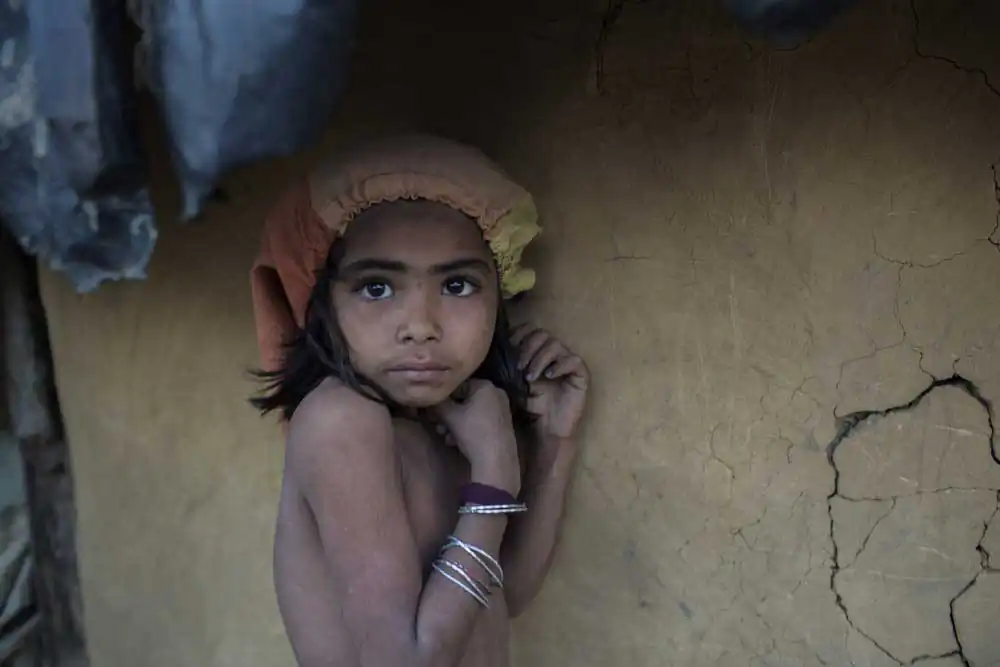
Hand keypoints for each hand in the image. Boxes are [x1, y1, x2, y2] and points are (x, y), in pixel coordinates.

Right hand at [433, 380, 520, 492]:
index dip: (442, 399)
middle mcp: (496, 394)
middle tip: (435, 424)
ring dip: (454, 423)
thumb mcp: (451, 417)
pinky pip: (479, 421)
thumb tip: (428, 399)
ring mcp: (501, 410)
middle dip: (447, 414)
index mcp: (486, 386)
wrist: (496, 460)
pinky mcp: (501, 425)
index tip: (431, 411)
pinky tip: (454, 441)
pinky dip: (466, 428)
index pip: (457, 386)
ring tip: (444, 435)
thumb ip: (438, 404)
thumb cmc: (473, 432)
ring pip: (470, 413)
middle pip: (464, 400)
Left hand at [511, 325, 589, 439]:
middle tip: (518, 367)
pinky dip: (560, 365)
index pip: (529, 329)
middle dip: (527, 347)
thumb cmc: (527, 406)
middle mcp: (552, 353)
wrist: (546, 429)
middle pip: (541, 333)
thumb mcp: (511, 382)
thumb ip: (505, 364)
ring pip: (555, 344)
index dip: (518, 335)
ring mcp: (567, 362)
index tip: (508, 350)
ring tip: (530, 377)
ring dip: (540, 358)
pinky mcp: (581, 374)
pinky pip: (574, 360)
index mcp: (535, 351)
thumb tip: (491, 348)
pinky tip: (549, 376)